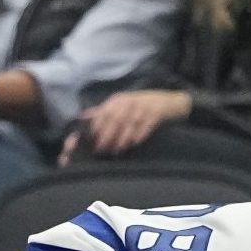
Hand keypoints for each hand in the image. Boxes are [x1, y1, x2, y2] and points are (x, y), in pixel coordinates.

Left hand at [74, 89, 192, 157]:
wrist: (168, 102)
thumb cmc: (140, 106)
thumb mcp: (120, 105)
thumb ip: (102, 112)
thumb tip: (82, 117)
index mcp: (118, 100)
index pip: (104, 112)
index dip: (97, 126)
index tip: (92, 140)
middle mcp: (129, 101)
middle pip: (115, 118)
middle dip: (107, 135)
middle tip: (102, 150)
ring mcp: (143, 107)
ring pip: (130, 123)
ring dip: (122, 138)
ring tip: (116, 150)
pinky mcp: (155, 114)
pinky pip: (145, 126)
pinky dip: (139, 135)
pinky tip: (133, 144)